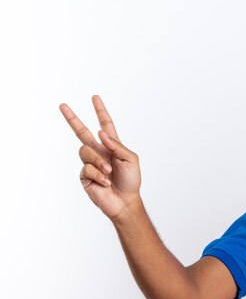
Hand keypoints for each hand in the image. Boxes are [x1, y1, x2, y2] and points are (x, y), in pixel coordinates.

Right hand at [60, 95, 141, 220]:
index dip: (100, 112)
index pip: (104, 125)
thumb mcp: (130, 159)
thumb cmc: (131, 180)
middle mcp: (99, 152)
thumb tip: (101, 133)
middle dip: (72, 119)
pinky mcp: (85, 176)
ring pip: (85, 151)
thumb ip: (117, 144)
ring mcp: (90, 163)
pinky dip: (98, 175)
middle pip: (81, 132)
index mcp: (111, 146)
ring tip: (109, 172)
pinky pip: (86, 169)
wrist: (125, 201)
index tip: (95, 98)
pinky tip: (104, 182)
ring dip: (99, 162)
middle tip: (62, 105)